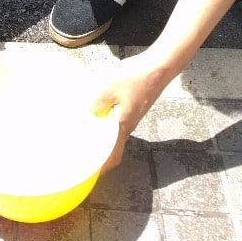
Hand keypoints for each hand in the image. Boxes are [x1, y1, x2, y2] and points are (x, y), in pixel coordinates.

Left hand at [91, 52, 170, 172]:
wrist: (158, 67)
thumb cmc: (135, 78)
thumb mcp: (108, 88)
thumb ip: (97, 104)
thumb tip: (89, 115)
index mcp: (123, 125)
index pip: (113, 155)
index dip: (103, 167)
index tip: (90, 172)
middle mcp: (129, 125)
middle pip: (114, 146)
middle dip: (100, 153)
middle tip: (83, 151)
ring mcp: (133, 115)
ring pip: (116, 133)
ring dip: (103, 137)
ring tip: (87, 133)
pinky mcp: (134, 106)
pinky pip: (119, 121)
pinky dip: (108, 124)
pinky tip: (99, 114)